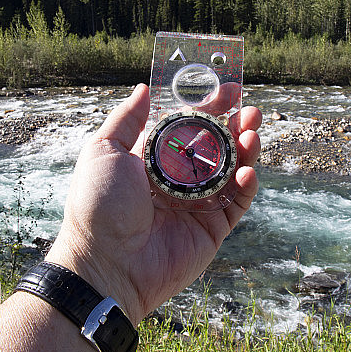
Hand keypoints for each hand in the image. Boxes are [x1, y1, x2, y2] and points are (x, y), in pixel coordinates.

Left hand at [46, 83, 261, 323]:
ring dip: (246, 150)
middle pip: (217, 146)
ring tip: (252, 133)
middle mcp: (178, 179)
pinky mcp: (212, 229)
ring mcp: (197, 204)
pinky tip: (246, 171)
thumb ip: (127, 119)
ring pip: (232, 171)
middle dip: (235, 125)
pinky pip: (237, 204)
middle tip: (249, 110)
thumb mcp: (103, 151)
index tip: (228, 88)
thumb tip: (144, 88)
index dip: (210, 107)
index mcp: (154, 159)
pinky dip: (247, 186)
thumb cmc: (98, 205)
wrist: (106, 263)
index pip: (189, 126)